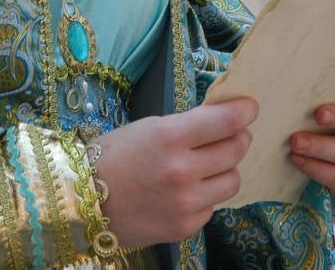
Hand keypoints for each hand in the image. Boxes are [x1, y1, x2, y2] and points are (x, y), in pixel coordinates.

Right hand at [94, 98, 257, 247]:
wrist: (84, 200)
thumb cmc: (114, 157)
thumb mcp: (149, 129)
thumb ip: (187, 126)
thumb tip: (223, 121)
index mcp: (170, 137)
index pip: (226, 121)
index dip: (244, 111)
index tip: (250, 108)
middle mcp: (182, 171)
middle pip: (236, 150)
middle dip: (239, 138)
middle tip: (233, 134)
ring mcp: (186, 202)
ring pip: (232, 180)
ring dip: (226, 169)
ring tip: (209, 165)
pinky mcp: (185, 226)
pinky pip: (213, 205)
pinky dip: (206, 195)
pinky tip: (186, 190)